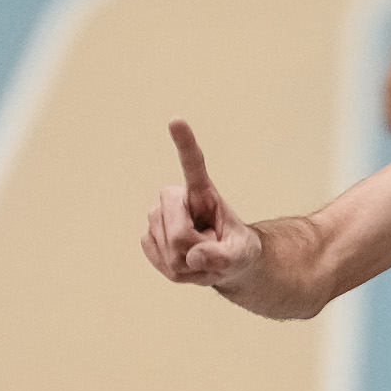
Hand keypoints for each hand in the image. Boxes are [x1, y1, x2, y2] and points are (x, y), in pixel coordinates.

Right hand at [142, 120, 262, 290]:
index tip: (176, 120)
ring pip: (168, 250)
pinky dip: (176, 270)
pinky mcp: (148, 236)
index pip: (193, 166)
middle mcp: (175, 198)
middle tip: (211, 250)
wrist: (223, 263)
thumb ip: (225, 257)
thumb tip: (193, 257)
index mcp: (203, 192)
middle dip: (196, 251)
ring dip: (188, 263)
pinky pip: (157, 258)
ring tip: (200, 255)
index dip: (185, 144)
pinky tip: (186, 263)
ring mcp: (157, 216)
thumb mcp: (242, 255)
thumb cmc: (237, 250)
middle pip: (177, 233)